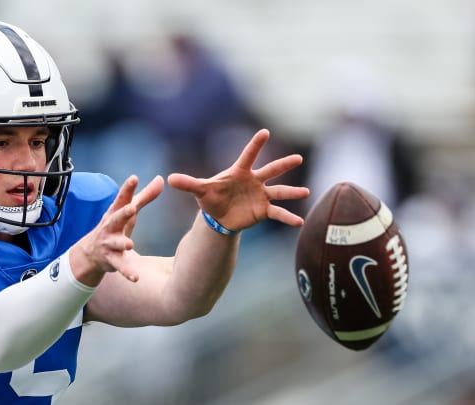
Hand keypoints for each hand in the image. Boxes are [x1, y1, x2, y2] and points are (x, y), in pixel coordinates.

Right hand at [72, 175, 163, 284]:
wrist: (91, 253)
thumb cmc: (115, 226)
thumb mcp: (128, 211)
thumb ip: (145, 196)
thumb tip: (162, 178)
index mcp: (116, 212)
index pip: (122, 198)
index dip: (127, 188)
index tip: (134, 178)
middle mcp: (110, 226)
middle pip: (116, 218)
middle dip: (123, 213)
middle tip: (131, 208)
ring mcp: (109, 243)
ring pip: (116, 243)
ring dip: (121, 243)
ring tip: (129, 244)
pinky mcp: (112, 260)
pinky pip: (120, 266)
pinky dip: (127, 272)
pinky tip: (135, 277)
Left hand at [168, 129, 308, 230]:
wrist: (219, 216)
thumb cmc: (211, 197)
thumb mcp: (200, 190)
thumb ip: (188, 184)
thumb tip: (168, 179)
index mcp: (239, 172)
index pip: (248, 156)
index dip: (255, 145)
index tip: (265, 132)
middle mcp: (254, 181)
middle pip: (270, 171)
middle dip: (283, 165)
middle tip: (298, 159)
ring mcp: (261, 195)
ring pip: (279, 191)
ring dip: (292, 192)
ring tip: (306, 192)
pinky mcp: (263, 210)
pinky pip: (277, 213)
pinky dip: (288, 217)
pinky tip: (299, 222)